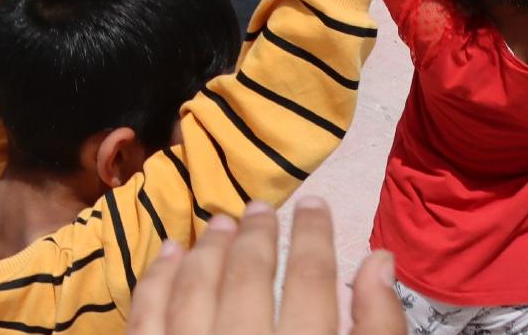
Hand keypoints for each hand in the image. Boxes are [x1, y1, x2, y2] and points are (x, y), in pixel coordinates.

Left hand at [126, 199, 404, 334]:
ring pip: (196, 291)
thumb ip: (380, 327)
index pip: (313, 285)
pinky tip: (172, 254)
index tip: (313, 204)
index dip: (314, 239)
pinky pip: (147, 316)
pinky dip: (159, 279)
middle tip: (259, 208)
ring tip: (222, 223)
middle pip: (249, 281)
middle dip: (256, 236)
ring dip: (209, 250)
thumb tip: (380, 261)